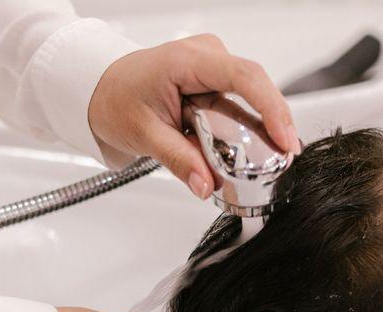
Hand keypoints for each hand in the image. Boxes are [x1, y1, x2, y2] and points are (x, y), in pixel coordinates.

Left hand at [88, 33, 299, 200]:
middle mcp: (206, 56)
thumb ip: (179, 161)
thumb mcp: (144, 135)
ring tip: (268, 160)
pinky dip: (244, 128)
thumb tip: (206, 184)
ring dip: (257, 130)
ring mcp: (212, 67)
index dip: (272, 108)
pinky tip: (250, 150)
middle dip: (272, 125)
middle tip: (284, 160)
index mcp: (188, 60)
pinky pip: (238, 104)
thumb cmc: (115, 99)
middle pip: (255, 88)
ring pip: (249, 98)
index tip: (285, 139)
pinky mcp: (214, 81)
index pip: (244, 77)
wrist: (98, 89)